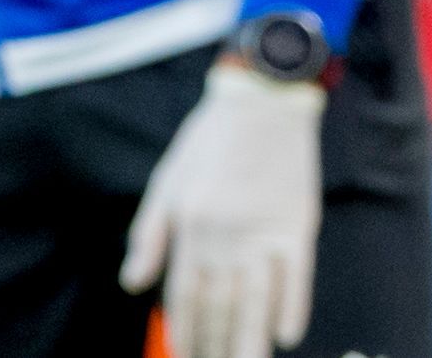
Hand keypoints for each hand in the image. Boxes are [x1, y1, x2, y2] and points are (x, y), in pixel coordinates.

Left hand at [124, 62, 326, 357]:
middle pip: (219, 305)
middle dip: (214, 345)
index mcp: (190, 223)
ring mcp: (263, 230)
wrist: (263, 99)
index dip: (184, 331)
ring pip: (255, 299)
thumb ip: (149, 234)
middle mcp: (225, 233)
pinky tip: (285, 336)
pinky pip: (296, 276)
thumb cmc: (209, 139)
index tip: (185, 356)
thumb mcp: (168, 179)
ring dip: (249, 340)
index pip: (183, 294)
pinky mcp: (298, 224)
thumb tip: (133, 285)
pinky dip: (291, 307)